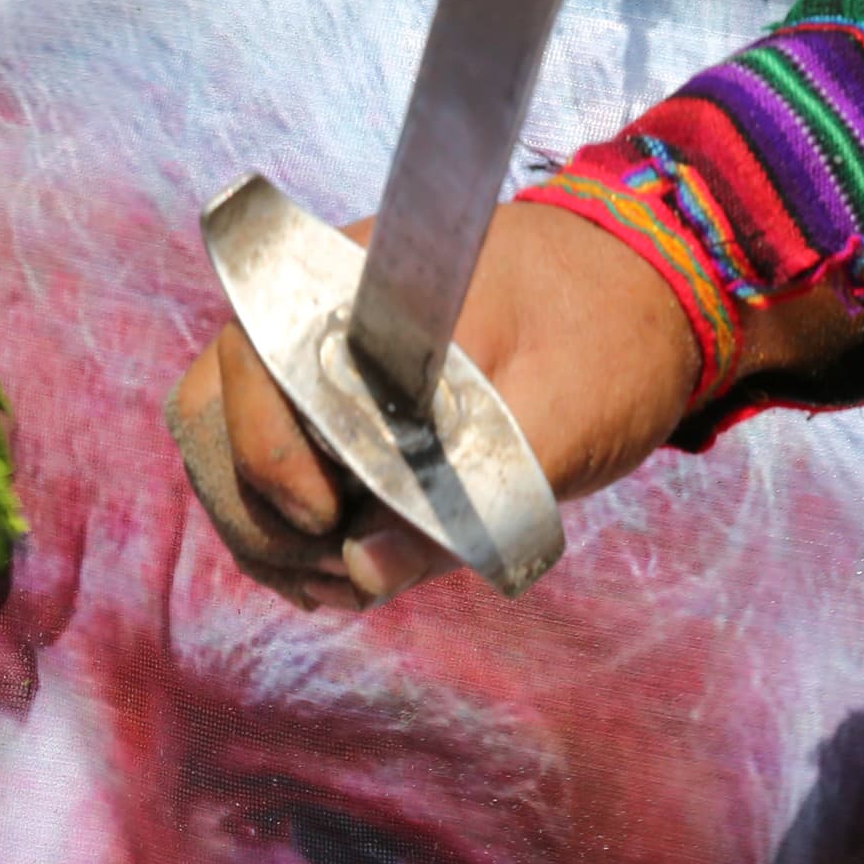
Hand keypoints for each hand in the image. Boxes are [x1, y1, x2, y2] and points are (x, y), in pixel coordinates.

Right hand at [171, 204, 708, 607]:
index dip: (271, 457)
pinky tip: (349, 571)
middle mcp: (313, 307)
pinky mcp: (327, 396)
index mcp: (361, 282)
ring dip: (270, 534)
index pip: (251, 363)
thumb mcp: (565, 420)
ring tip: (351, 581)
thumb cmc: (612, 336)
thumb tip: (365, 569)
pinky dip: (290, 531)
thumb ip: (470, 496)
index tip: (331, 523)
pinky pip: (262, 466)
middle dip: (263, 514)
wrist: (650, 292)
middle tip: (347, 570)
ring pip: (223, 451)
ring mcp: (311, 351)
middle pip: (212, 417)